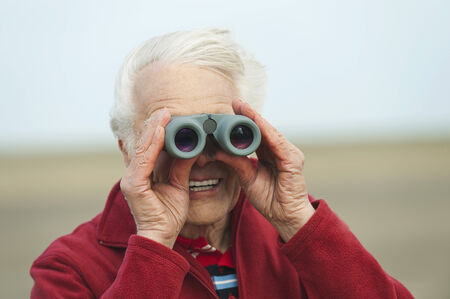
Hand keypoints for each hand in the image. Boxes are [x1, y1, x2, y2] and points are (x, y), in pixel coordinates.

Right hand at [120, 108, 196, 247]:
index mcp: (143, 173)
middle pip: (144, 144)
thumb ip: (181, 166)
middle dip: (155, 125)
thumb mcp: (179, 185)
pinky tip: (159, 132)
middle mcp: (133, 174)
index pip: (149, 147)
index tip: (168, 116)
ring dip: (153, 130)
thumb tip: (190, 148)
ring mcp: (131, 179)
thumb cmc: (169, 214)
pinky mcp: (134, 185)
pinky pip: (145, 160)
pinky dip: (153, 144)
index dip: (157, 131)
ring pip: (143, 148)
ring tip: (163, 115)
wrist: (162, 236)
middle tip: (166, 110)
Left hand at [216, 99, 314, 241]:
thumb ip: (236, 162)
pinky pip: (277, 143)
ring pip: (270, 132)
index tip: (231, 110)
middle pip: (263, 130)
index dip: (244, 122)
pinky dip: (266, 131)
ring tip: (242, 107)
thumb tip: (217, 150)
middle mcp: (280, 151)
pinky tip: (256, 122)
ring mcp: (289, 154)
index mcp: (270, 155)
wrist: (285, 217)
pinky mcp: (293, 160)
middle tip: (235, 102)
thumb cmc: (269, 199)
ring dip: (256, 119)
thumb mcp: (247, 177)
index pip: (256, 135)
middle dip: (249, 115)